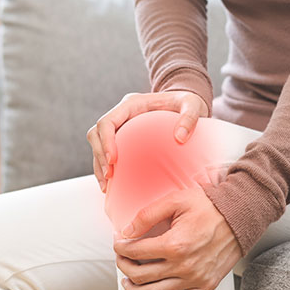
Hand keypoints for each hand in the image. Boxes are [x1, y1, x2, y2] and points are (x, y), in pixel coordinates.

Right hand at [86, 90, 208, 192]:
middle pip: (96, 133)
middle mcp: (122, 114)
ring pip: (97, 144)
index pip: (107, 121)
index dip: (105, 141)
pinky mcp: (123, 138)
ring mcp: (121, 126)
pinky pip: (106, 152)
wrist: (186, 106)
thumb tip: (180, 138)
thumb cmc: (188, 103)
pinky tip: (111, 185)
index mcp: (131, 104)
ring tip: (107, 186)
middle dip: (99, 156)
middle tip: (109, 176)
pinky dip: (105, 168)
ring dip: (98, 165)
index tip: (113, 160)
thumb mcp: (193, 105)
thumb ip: (190, 117)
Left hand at [113, 187, 241, 289]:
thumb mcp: (176, 200)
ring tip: (127, 281)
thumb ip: (147, 215)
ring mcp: (195, 279)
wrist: (240, 216)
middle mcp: (183, 266)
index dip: (121, 246)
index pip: (135, 251)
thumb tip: (126, 232)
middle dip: (123, 266)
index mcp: (174, 244)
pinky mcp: (206, 286)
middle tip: (121, 257)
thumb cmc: (209, 205)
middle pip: (141, 275)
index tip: (118, 241)